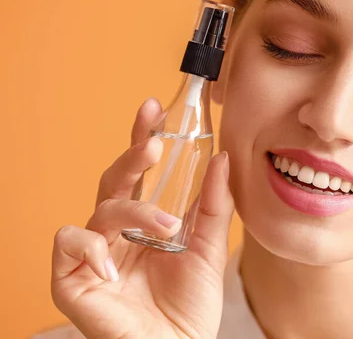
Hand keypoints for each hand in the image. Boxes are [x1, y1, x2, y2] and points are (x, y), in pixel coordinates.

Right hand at [51, 98, 233, 338]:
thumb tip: (222, 157)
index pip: (140, 172)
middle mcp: (116, 232)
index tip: (153, 106)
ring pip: (100, 209)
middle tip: (154, 143)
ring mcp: (93, 254)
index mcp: (143, 221)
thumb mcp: (208, 248)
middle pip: (114, 180)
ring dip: (134, 212)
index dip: (142, 137)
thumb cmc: (190, 306)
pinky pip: (69, 246)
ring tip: (164, 229)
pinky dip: (92, 248)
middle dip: (132, 156)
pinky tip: (118, 267)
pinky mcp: (72, 279)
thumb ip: (213, 204)